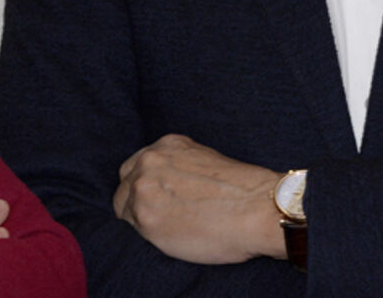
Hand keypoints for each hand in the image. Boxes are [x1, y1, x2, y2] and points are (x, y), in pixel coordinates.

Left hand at [113, 133, 288, 264]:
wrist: (258, 209)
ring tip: (168, 231)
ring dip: (141, 220)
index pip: (139, 165)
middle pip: (126, 184)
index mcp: (167, 144)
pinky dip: (146, 237)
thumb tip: (168, 185)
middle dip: (136, 200)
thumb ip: (179, 166)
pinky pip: (132, 230)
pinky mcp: (145, 217)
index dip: (146, 186)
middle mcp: (150, 161)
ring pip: (125, 209)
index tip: (156, 199)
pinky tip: (167, 239)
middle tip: (158, 217)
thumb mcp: (206, 159)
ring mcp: (144, 188)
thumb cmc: (243, 191)